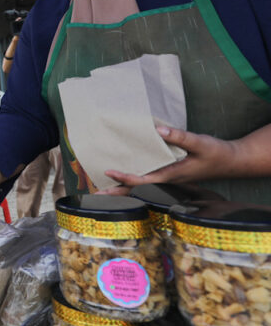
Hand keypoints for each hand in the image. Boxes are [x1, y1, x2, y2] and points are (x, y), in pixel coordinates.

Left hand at [103, 126, 239, 191]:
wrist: (230, 161)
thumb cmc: (216, 153)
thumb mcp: (200, 142)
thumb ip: (180, 137)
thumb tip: (159, 130)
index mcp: (171, 176)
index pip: (143, 180)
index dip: (126, 177)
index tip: (109, 172)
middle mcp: (166, 180)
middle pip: (138, 189)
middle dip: (118, 192)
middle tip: (96, 195)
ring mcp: (167, 179)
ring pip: (141, 186)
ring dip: (123, 188)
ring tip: (102, 190)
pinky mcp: (169, 174)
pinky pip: (147, 180)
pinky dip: (133, 180)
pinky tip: (124, 177)